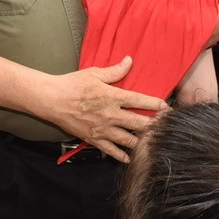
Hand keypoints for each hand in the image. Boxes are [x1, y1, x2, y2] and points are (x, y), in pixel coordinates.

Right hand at [45, 60, 167, 161]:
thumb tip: (129, 61)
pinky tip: (129, 157)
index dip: (156, 104)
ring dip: (142, 141)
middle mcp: (111, 115)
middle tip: (165, 126)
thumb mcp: (94, 73)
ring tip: (152, 141)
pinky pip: (111, 151)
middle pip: (139, 123)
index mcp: (112, 96)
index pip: (140, 100)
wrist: (51, 100)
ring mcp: (103, 129)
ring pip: (129, 139)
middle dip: (155, 125)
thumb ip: (114, 71)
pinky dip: (122, 155)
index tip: (167, 107)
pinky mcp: (94, 139)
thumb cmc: (72, 84)